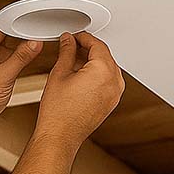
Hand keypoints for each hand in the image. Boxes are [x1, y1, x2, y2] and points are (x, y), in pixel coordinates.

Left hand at [0, 21, 43, 119]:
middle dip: (21, 30)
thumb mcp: (3, 75)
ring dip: (23, 40)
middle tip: (37, 28)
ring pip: (11, 41)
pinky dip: (23, 51)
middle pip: (6, 31)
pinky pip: (14, 52)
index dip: (14, 20)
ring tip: (37, 38)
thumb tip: (34, 43)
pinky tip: (32, 50)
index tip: (30, 18)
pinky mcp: (1, 64)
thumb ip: (21, 57)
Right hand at [35, 31, 124, 148]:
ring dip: (93, 62)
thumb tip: (68, 41)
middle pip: (104, 56)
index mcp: (103, 71)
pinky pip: (108, 81)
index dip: (83, 38)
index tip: (73, 37)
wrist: (60, 136)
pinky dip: (97, 75)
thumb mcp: (60, 73)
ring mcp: (115, 94)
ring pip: (107, 68)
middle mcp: (114, 82)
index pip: (97, 45)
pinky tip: (80, 76)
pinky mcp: (111, 102)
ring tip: (73, 62)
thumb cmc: (58, 112)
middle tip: (71, 47)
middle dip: (88, 49)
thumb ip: (67, 52)